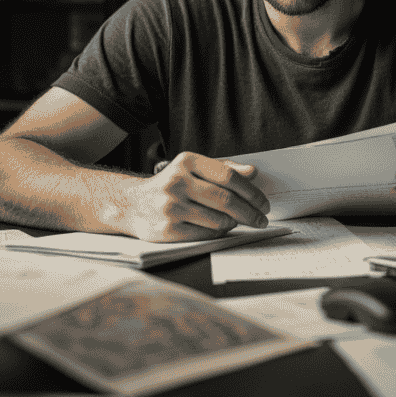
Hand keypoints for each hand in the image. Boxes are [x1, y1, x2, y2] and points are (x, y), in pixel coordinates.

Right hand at [120, 152, 270, 241]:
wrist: (133, 204)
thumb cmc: (171, 185)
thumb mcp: (193, 169)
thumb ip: (223, 169)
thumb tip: (252, 171)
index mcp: (187, 162)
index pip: (229, 176)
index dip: (251, 191)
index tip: (263, 202)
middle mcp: (177, 182)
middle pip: (226, 199)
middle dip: (250, 212)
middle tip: (261, 219)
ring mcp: (171, 206)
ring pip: (218, 219)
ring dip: (234, 223)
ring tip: (237, 222)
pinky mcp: (167, 229)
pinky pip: (205, 234)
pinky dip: (219, 233)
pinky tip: (220, 229)